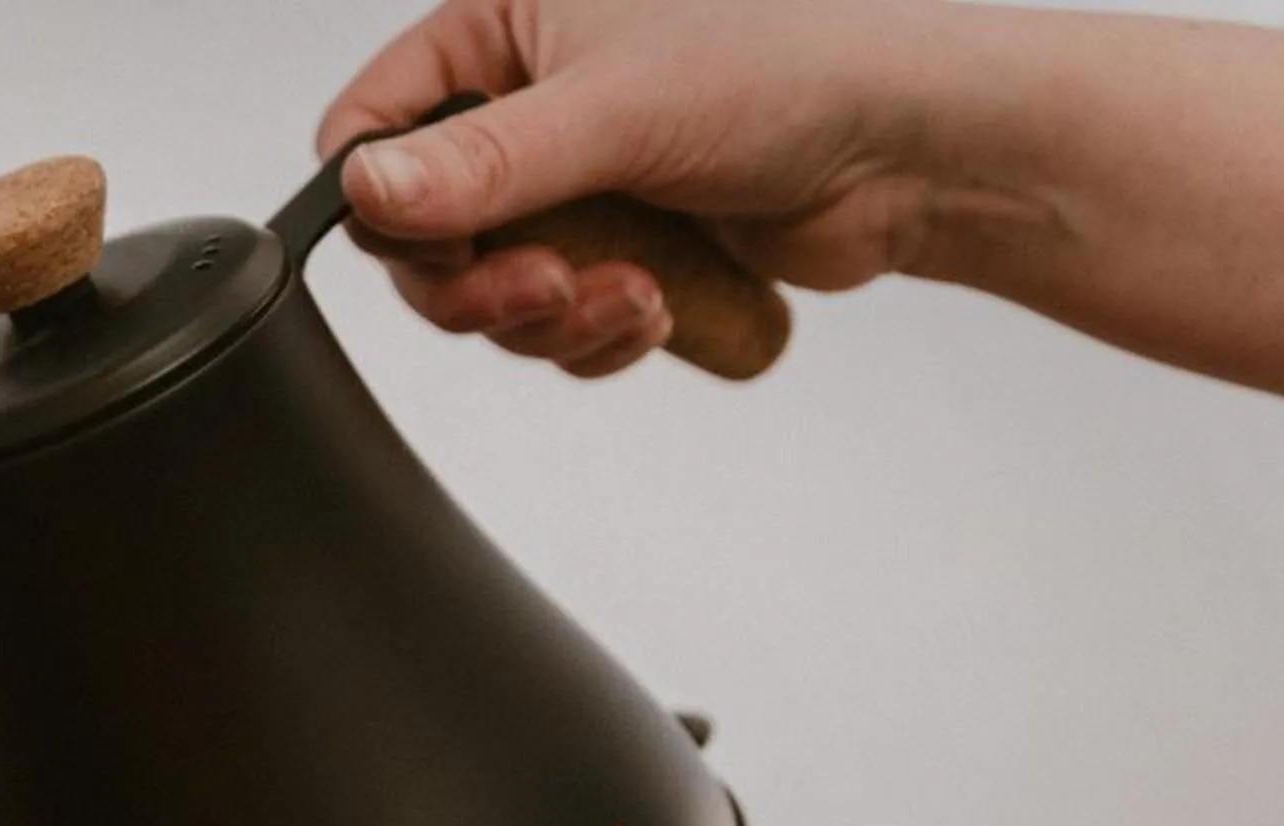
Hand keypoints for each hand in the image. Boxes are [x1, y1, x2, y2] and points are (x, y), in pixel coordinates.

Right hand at [322, 0, 949, 376]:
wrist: (918, 144)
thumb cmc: (801, 66)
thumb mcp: (618, 108)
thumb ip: (482, 162)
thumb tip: (366, 192)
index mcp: (505, 23)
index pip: (373, 122)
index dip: (385, 201)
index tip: (437, 247)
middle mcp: (529, 98)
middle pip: (426, 233)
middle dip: (486, 284)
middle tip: (547, 289)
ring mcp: (573, 179)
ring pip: (490, 292)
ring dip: (554, 318)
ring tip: (633, 294)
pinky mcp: (617, 246)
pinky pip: (556, 324)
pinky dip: (599, 336)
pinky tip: (660, 305)